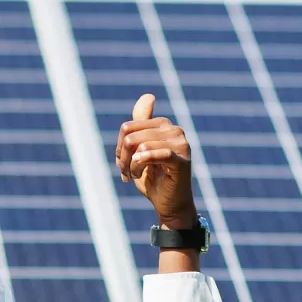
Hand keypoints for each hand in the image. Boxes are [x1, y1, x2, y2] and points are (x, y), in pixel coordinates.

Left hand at [117, 94, 196, 227]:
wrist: (169, 205)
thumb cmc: (154, 179)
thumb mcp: (140, 149)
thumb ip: (139, 125)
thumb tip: (149, 96)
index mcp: (164, 125)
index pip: (128, 126)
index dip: (119, 147)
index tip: (123, 162)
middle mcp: (175, 130)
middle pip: (130, 136)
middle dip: (122, 157)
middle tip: (126, 173)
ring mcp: (181, 144)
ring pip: (138, 145)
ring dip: (129, 165)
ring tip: (134, 176)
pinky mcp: (181, 160)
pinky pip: (152, 154)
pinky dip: (139, 165)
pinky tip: (139, 175)